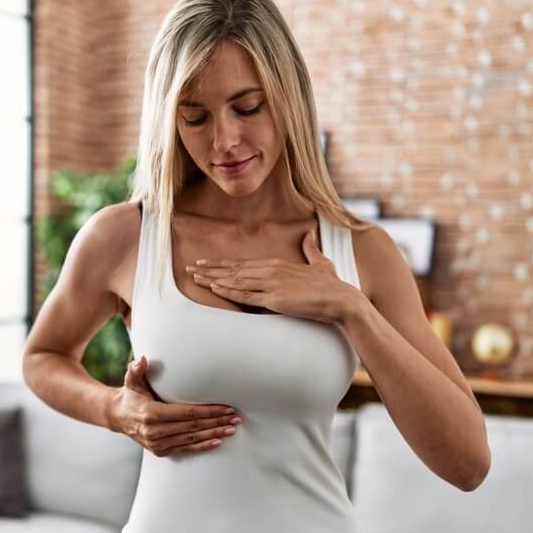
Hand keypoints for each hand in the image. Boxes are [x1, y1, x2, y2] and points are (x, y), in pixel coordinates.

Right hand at [108, 355, 242, 456]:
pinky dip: (203, 446)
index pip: (187, 413)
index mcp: (151, 414)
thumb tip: (141, 359)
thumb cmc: (131, 395)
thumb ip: (135, 369)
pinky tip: (218, 441)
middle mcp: (155, 432)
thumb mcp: (131, 380)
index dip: (208, 411)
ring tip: (231, 428)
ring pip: (192, 440)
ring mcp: (158, 444)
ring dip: (214, 434)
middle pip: (193, 427)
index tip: (225, 408)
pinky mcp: (160, 451)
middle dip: (216, 422)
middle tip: (235, 418)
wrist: (118, 417)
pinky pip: (186, 449)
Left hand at [186, 228, 357, 323]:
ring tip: (195, 277)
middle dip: (210, 269)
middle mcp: (270, 271)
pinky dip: (229, 291)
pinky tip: (215, 288)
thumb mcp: (320, 262)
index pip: (242, 264)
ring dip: (213, 279)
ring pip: (235, 281)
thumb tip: (309, 234)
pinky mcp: (274, 299)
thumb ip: (310, 248)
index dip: (222, 264)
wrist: (341, 299)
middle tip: (191, 268)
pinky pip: (246, 296)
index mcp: (277, 264)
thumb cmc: (330, 284)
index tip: (206, 262)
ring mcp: (271, 285)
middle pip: (233, 270)